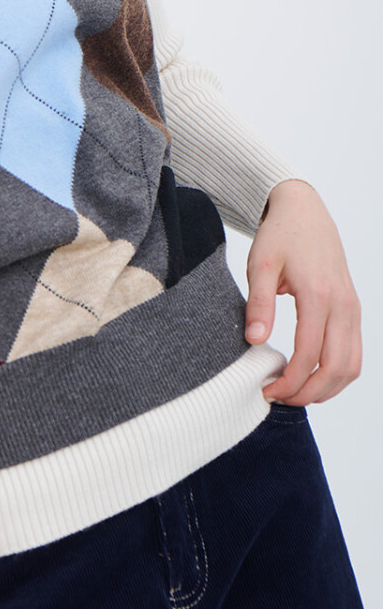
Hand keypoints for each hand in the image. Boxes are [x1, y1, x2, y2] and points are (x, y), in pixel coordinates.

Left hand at [245, 179, 361, 404]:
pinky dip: (337, 374)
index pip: (309, 354)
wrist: (304, 211)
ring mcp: (353, 308)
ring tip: (294, 393)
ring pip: (351, 366)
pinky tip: (312, 378)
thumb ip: (258, 304)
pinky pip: (355, 353)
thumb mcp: (260, 265)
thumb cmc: (280, 236)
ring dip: (326, 388)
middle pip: (336, 368)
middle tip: (277, 397)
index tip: (266, 390)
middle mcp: (343, 305)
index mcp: (319, 294)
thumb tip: (254, 341)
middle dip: (307, 392)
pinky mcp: (354, 310)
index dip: (289, 380)